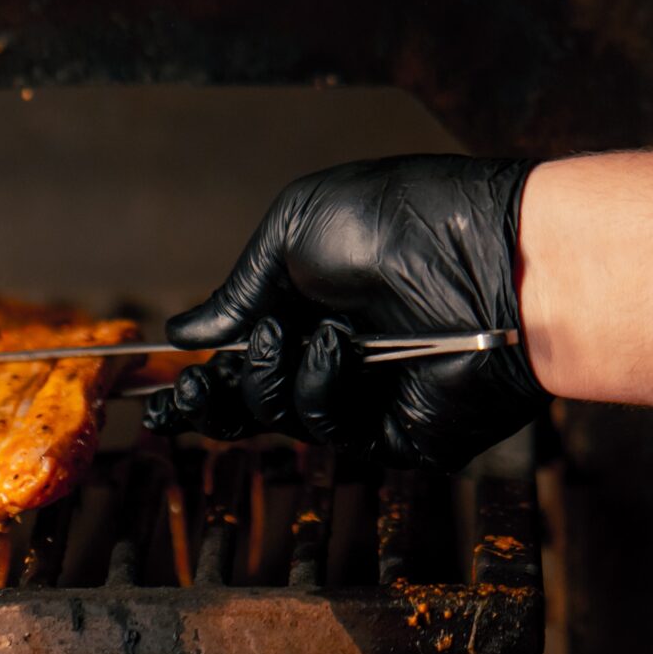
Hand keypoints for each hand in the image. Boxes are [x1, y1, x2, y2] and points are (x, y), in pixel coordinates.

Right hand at [143, 156, 547, 467]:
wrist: (489, 258)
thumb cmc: (404, 220)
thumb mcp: (297, 229)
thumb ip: (239, 289)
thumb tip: (185, 333)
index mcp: (312, 304)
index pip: (244, 356)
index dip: (202, 379)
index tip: (164, 391)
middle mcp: (337, 355)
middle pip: (253, 405)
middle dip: (213, 404)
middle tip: (190, 395)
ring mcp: (369, 397)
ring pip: (283, 421)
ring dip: (269, 382)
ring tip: (291, 336)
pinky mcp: (400, 432)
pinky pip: (335, 433)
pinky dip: (320, 391)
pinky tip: (336, 349)